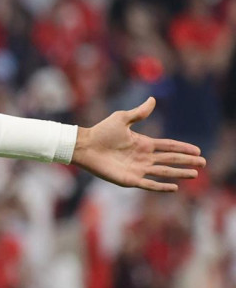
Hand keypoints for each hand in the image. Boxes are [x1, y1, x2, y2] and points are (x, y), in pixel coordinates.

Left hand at [71, 97, 205, 191]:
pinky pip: (149, 184)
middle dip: (187, 161)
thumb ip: (139, 112)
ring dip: (179, 173)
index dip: (183, 148)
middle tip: (203, 163)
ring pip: (164, 172)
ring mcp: (138, 169)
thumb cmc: (101, 132)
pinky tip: (174, 187)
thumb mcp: (122, 119)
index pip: (168, 147)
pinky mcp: (130, 179)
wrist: (85, 146)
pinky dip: (162, 187)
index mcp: (143, 143)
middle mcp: (143, 157)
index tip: (197, 150)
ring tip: (194, 174)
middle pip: (170, 160)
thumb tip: (152, 99)